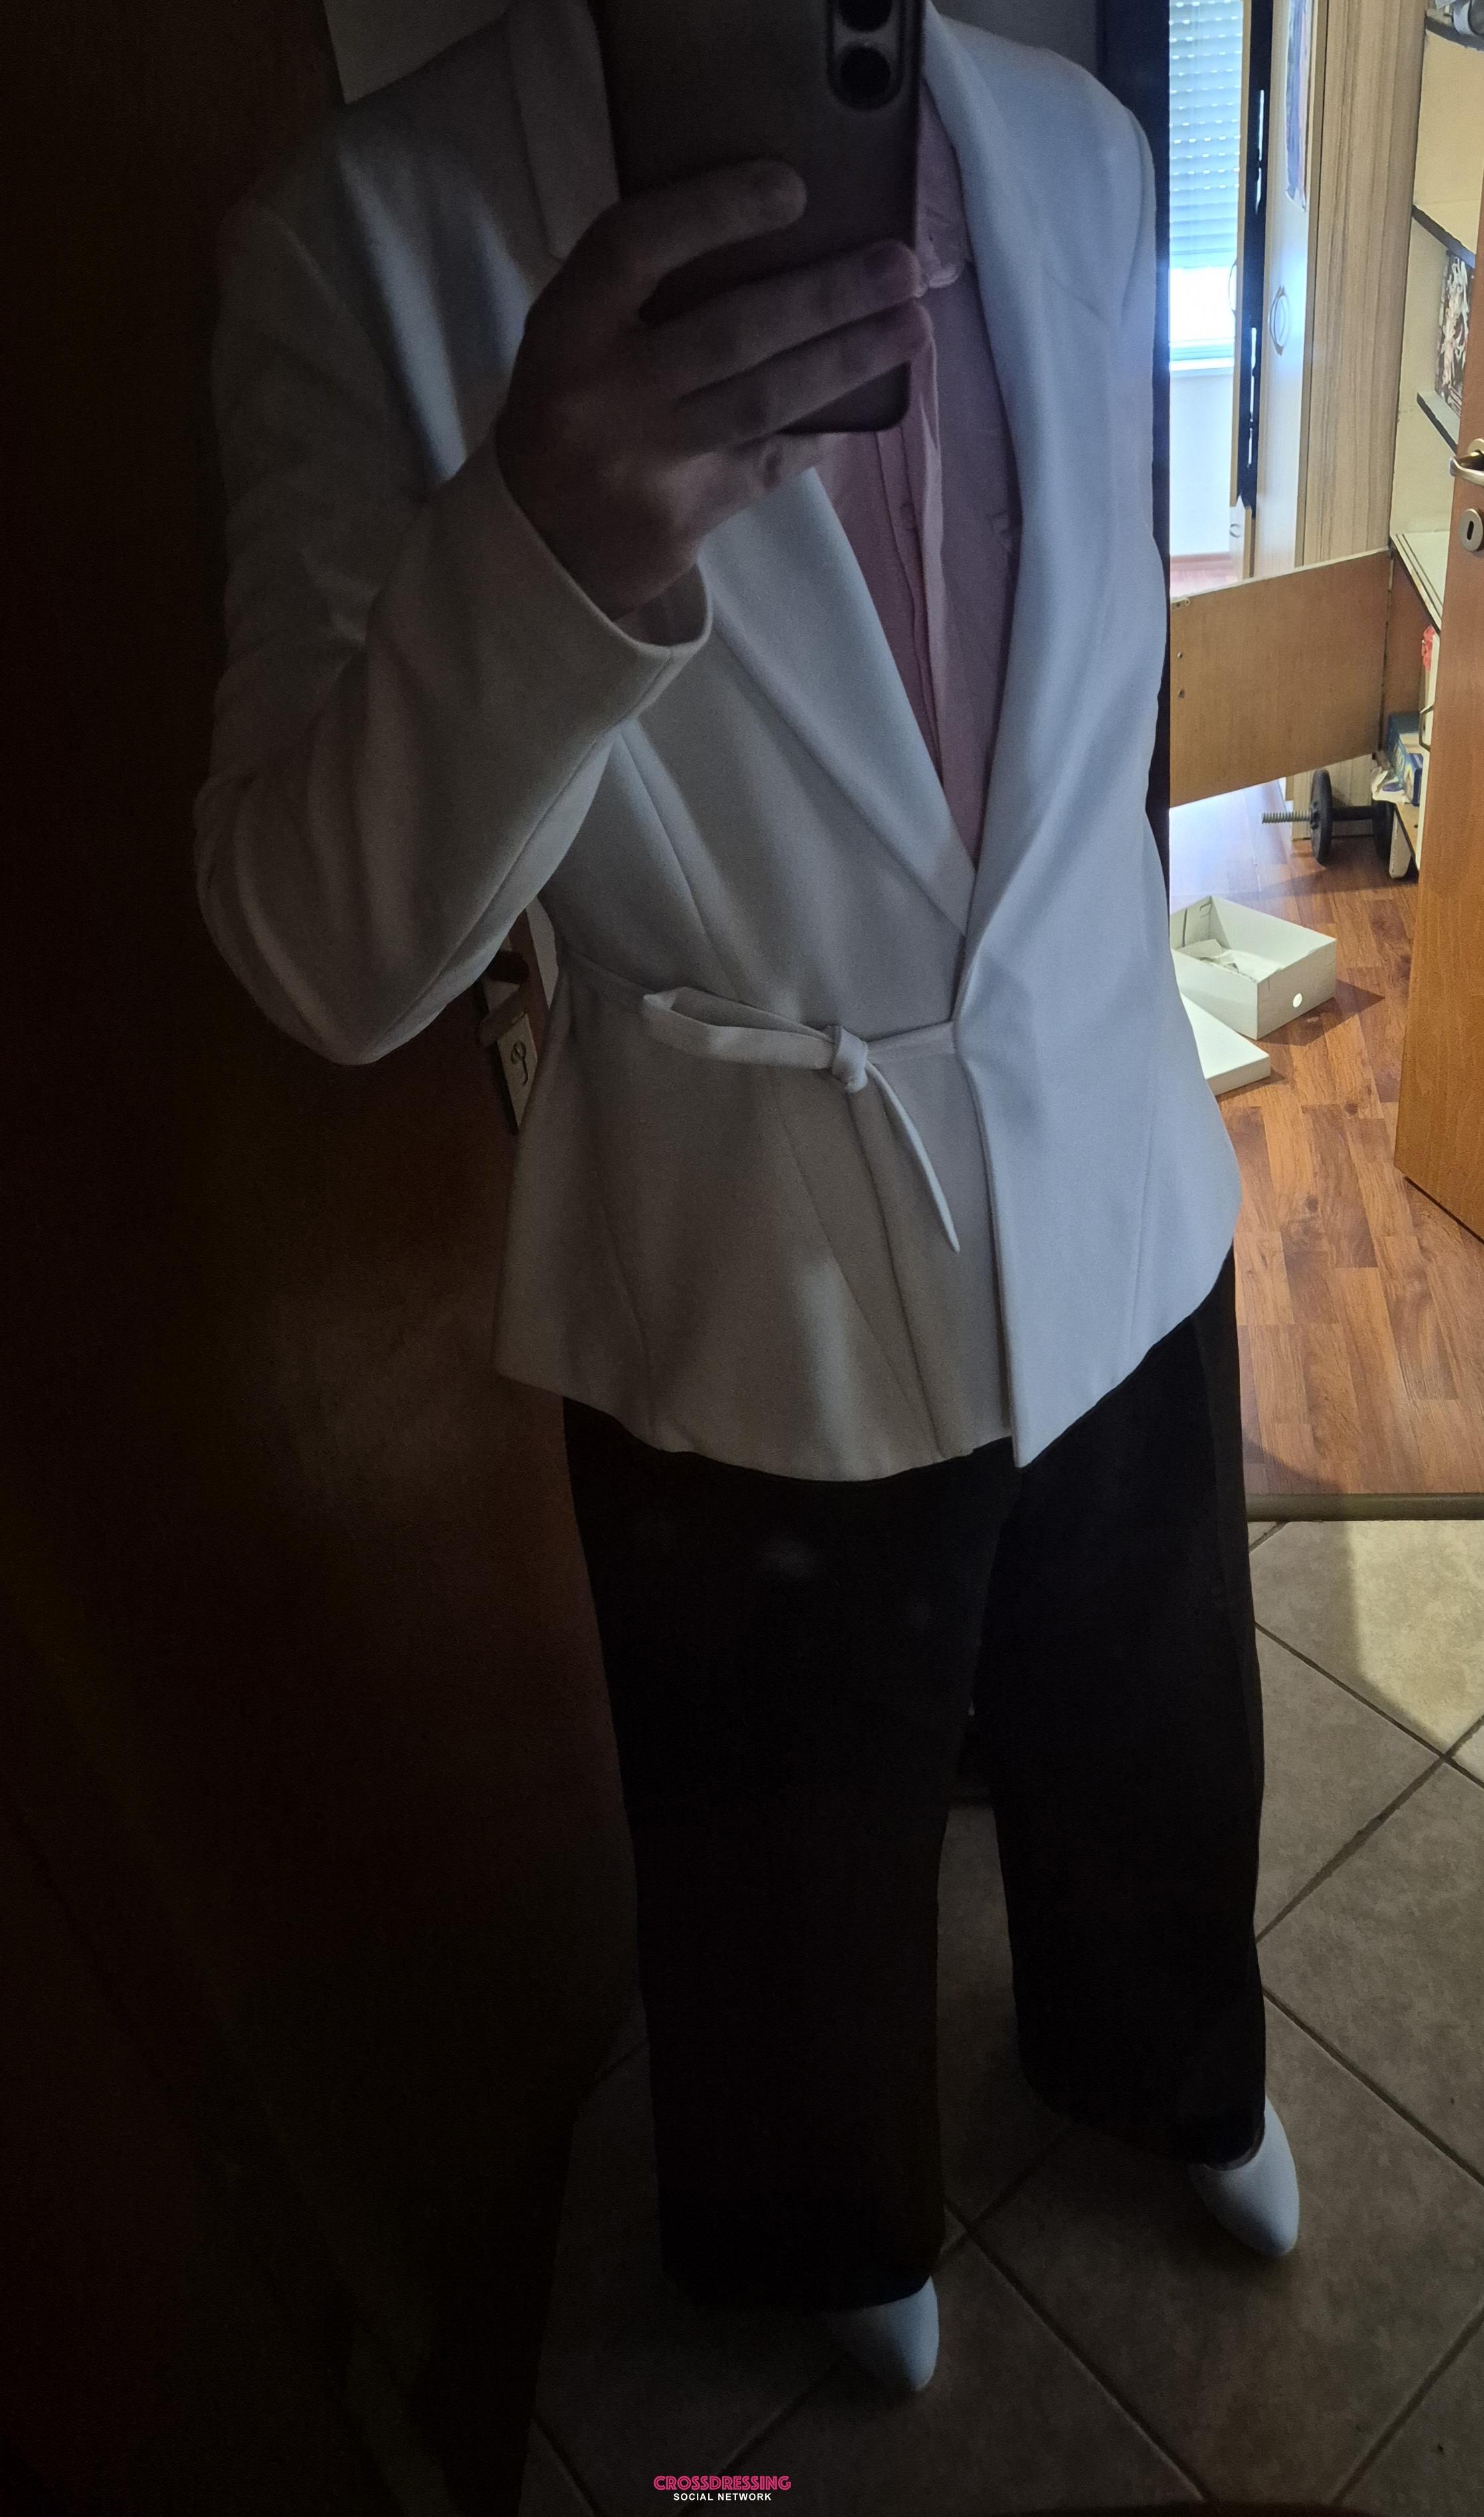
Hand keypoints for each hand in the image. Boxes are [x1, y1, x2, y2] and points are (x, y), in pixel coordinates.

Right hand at [493, 159, 927, 620]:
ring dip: (849, 359)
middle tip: (901, 266)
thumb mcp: (574, 338)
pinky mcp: (684, 517)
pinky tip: (868, 400)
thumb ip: (638, 291)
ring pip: (765, 399)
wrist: (536, 546)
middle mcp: (603, 394)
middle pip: (731, 329)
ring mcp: (645, 462)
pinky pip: (771, 461)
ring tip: (912, 328)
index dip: (714, 210)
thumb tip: (772, 237)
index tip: (792, 188)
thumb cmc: (568, 412)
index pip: (636, 247)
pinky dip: (822, 428)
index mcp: (567, 329)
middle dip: (828, 295)